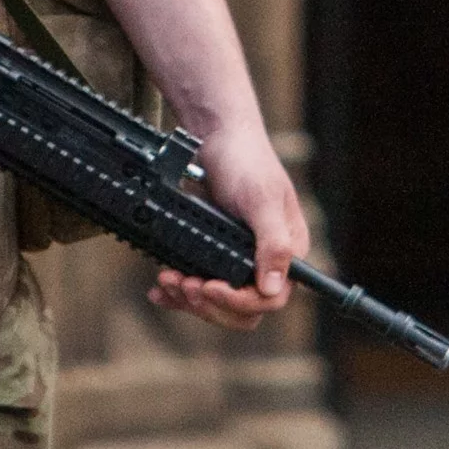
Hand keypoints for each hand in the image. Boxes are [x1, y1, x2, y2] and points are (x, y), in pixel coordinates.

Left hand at [149, 116, 309, 332]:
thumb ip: (274, 244)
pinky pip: (199, 287)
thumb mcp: (262, 200)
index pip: (270, 299)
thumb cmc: (247, 161)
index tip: (211, 287)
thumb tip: (274, 289)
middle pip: (242, 310)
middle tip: (185, 284)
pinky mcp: (215, 254)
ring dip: (190, 298)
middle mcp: (266, 261)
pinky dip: (178, 292)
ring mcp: (239, 260)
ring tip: (168, 279)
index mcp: (288, 251)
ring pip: (217, 303)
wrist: (217, 137)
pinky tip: (161, 288)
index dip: (238, 300)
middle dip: (210, 303)